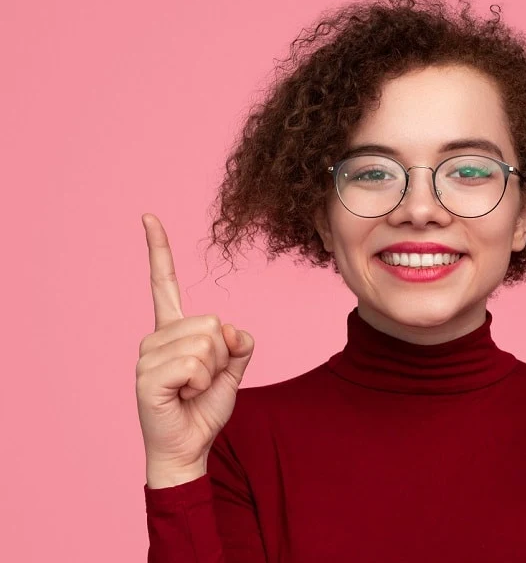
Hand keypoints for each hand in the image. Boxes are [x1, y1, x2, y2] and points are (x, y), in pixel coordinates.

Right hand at [136, 213, 254, 486]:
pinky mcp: (147, 375)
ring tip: (192, 389)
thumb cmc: (204, 408)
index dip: (158, 250)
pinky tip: (183, 395)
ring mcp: (147, 355)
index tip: (149, 217)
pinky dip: (201, 382)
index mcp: (173, 331)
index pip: (164, 283)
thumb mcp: (232, 371)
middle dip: (222, 355)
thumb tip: (230, 330)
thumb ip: (238, 344)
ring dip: (212, 371)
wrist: (188, 447)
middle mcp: (156, 337)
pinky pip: (194, 362)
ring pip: (206, 342)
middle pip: (211, 322)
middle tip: (204, 381)